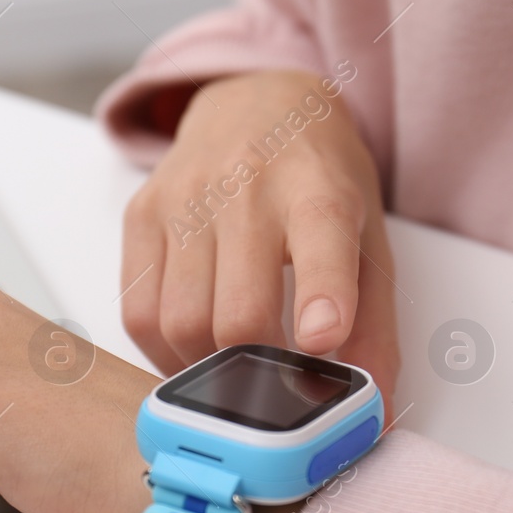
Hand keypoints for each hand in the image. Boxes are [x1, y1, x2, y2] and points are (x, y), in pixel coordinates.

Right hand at [120, 70, 399, 400]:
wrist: (256, 100)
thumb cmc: (317, 178)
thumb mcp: (368, 237)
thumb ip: (375, 327)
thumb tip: (373, 412)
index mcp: (318, 191)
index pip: (321, 242)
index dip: (322, 297)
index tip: (322, 339)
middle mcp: (248, 188)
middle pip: (238, 314)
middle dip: (258, 372)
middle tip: (275, 384)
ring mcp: (185, 199)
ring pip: (180, 323)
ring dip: (208, 369)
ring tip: (234, 365)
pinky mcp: (141, 212)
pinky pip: (137, 311)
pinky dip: (163, 350)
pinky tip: (193, 345)